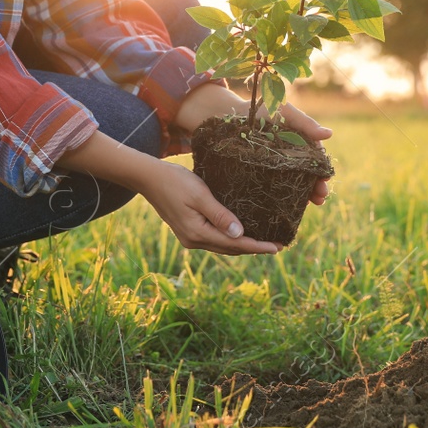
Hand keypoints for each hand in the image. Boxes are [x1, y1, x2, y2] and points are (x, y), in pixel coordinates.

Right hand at [140, 159, 282, 254]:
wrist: (149, 178)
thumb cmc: (175, 181)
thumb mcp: (200, 195)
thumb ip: (220, 215)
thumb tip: (240, 234)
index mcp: (197, 233)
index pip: (234, 244)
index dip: (257, 246)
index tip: (277, 247)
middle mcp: (193, 240)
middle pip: (230, 249)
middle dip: (254, 248)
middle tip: (278, 246)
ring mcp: (190, 237)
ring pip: (223, 246)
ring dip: (243, 245)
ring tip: (264, 243)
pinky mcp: (188, 230)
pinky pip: (215, 239)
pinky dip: (230, 239)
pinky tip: (240, 234)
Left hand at [174, 82, 334, 207]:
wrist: (228, 116)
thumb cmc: (260, 110)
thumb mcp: (284, 112)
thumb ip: (305, 122)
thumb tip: (329, 134)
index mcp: (299, 143)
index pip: (315, 160)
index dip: (322, 171)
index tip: (326, 181)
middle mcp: (289, 158)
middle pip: (307, 176)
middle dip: (316, 188)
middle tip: (321, 198)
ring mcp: (274, 169)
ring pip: (293, 184)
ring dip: (304, 196)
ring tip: (311, 205)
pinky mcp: (259, 176)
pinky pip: (272, 189)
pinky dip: (281, 198)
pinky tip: (285, 207)